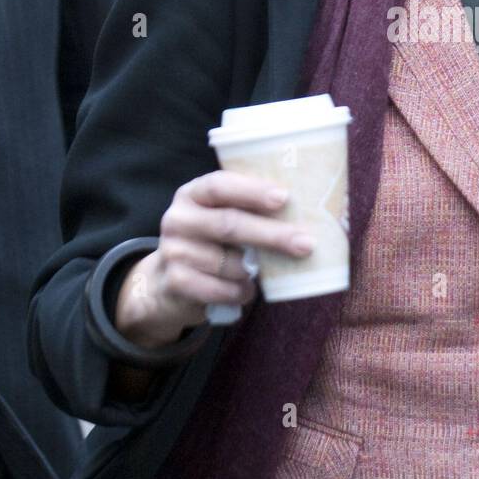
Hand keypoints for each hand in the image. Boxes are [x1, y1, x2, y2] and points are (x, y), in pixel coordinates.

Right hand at [115, 170, 314, 346]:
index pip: (219, 185)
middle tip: (305, 243)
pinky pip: (219, 290)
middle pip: (229, 224)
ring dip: (254, 271)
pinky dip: (240, 292)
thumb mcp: (221, 218)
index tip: (284, 198)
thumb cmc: (212, 244)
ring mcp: (172, 251)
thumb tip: (309, 214)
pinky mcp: (174, 282)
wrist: (169, 283)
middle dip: (271, 234)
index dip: (252, 191)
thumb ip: (250, 211)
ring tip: (262, 272)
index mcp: (193, 194)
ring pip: (229, 263)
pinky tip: (245, 290)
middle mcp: (178, 219)